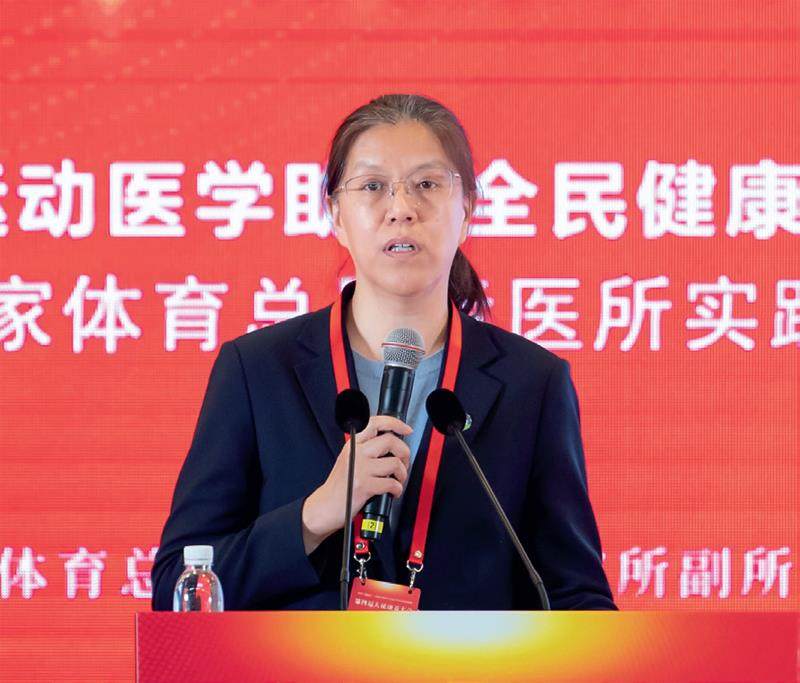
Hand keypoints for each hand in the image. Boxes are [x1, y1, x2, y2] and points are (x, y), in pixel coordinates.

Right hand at [301, 415, 411, 553]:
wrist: (325, 505)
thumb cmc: (339, 486)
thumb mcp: (348, 459)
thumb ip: (366, 449)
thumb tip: (393, 446)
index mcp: (352, 444)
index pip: (375, 423)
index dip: (395, 423)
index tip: (406, 429)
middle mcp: (356, 453)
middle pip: (390, 441)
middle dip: (404, 452)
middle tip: (404, 462)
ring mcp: (360, 469)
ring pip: (394, 462)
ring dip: (402, 474)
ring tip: (397, 480)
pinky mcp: (364, 486)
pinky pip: (392, 483)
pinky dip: (397, 489)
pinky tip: (392, 492)